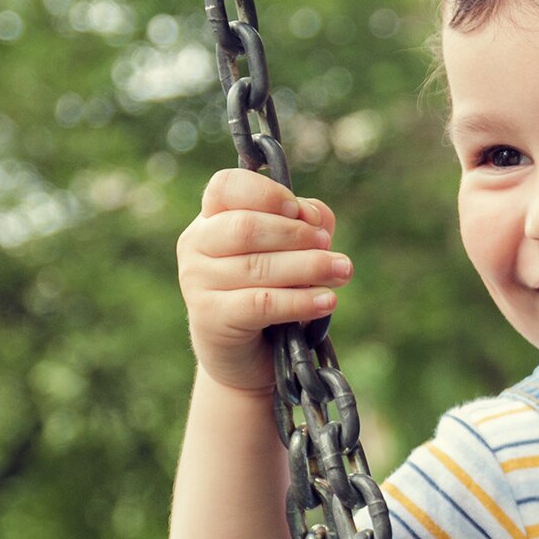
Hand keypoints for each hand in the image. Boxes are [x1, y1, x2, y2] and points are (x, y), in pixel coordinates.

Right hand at [176, 168, 349, 394]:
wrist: (248, 352)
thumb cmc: (272, 288)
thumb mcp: (291, 249)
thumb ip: (305, 222)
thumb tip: (313, 216)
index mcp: (212, 216)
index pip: (226, 186)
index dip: (266, 193)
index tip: (298, 210)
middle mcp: (197, 244)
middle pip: (246, 227)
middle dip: (297, 235)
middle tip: (330, 246)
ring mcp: (196, 281)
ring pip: (257, 266)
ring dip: (308, 266)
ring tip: (342, 271)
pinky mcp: (209, 318)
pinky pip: (260, 303)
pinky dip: (300, 301)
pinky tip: (328, 301)